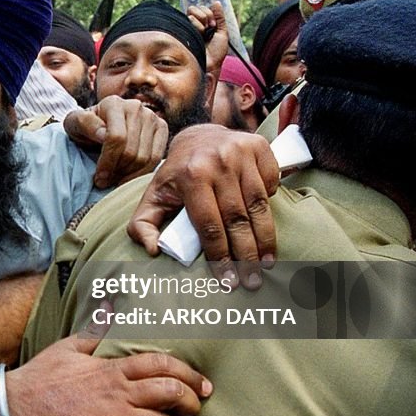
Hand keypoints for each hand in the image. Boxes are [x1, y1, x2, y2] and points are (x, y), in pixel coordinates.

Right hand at [8, 334, 211, 415]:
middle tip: (192, 411)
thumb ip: (94, 331)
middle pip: (171, 394)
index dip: (189, 374)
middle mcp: (114, 395)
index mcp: (110, 370)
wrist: (10, 410)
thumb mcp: (67, 347)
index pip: (162, 364)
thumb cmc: (39, 378)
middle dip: (191, 404)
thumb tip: (108, 308)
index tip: (201, 385)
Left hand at [64, 96, 168, 188]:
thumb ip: (85, 125)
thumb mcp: (74, 124)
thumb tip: (104, 134)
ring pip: (145, 157)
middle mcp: (135, 106)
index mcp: (113, 103)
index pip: (116, 138)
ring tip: (115, 180)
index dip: (108, 162)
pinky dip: (143, 172)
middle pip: (131, 150)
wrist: (100, 125)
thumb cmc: (85, 128)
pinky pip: (157, 157)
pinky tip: (129, 177)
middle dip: (117, 171)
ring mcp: (151, 116)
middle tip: (106, 182)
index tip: (99, 178)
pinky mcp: (162, 127)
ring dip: (129, 175)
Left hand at [127, 124, 279, 288]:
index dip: (219, 256)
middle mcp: (217, 162)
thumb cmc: (176, 174)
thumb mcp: (154, 196)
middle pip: (237, 219)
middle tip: (252, 281)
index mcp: (190, 175)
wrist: (198, 135)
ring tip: (267, 265)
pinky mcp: (260, 147)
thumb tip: (153, 250)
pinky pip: (271, 185)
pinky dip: (270, 205)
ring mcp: (241, 152)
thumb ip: (143, 225)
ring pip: (258, 206)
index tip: (227, 280)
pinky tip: (265, 225)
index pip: (209, 225)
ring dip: (265, 240)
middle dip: (246, 256)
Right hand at [186, 2, 227, 78]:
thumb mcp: (223, 34)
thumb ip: (220, 18)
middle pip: (196, 8)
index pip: (203, 9)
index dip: (210, 14)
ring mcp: (186, 28)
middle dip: (206, 16)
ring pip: (191, 12)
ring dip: (201, 22)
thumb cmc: (216, 54)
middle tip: (209, 29)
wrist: (209, 65)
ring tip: (203, 34)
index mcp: (203, 25)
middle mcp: (193, 26)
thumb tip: (216, 2)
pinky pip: (188, 18)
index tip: (213, 26)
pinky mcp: (181, 32)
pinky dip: (196, 24)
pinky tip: (197, 34)